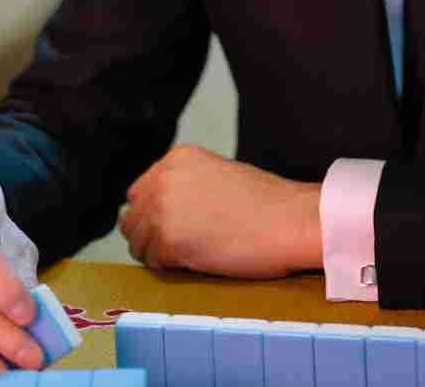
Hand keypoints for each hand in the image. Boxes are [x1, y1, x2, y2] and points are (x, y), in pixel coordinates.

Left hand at [118, 144, 322, 277]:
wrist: (292, 221)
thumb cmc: (268, 204)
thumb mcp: (218, 176)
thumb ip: (187, 186)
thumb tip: (165, 211)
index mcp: (177, 157)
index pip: (141, 191)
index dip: (154, 214)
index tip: (171, 228)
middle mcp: (163, 177)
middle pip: (132, 215)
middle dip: (149, 233)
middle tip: (176, 248)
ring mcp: (163, 208)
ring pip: (137, 240)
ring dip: (157, 253)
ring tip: (188, 257)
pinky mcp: (169, 239)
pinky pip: (153, 261)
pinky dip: (169, 267)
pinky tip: (194, 263)